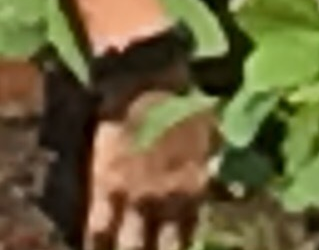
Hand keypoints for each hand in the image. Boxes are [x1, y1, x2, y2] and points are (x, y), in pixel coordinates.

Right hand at [84, 81, 212, 249]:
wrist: (147, 86)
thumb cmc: (183, 104)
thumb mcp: (211, 140)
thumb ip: (213, 169)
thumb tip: (228, 186)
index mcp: (193, 192)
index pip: (187, 237)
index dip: (179, 248)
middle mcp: (166, 203)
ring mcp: (135, 199)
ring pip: (128, 246)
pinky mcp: (106, 189)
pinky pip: (99, 228)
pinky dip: (96, 244)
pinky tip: (90, 249)